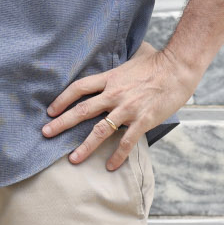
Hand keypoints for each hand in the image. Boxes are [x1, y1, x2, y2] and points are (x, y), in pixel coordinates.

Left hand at [41, 40, 197, 169]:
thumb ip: (120, 64)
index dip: (62, 99)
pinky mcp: (142, 120)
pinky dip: (117, 156)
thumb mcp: (132, 57)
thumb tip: (116, 60)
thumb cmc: (157, 61)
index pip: (79, 88)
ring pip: (99, 130)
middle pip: (82, 110)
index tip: (50, 111)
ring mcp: (127, 109)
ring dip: (84, 146)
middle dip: (62, 123)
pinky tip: (110, 166)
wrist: (178, 68)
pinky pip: (126, 142)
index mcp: (110, 78)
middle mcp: (114, 94)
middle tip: (46, 134)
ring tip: (72, 159)